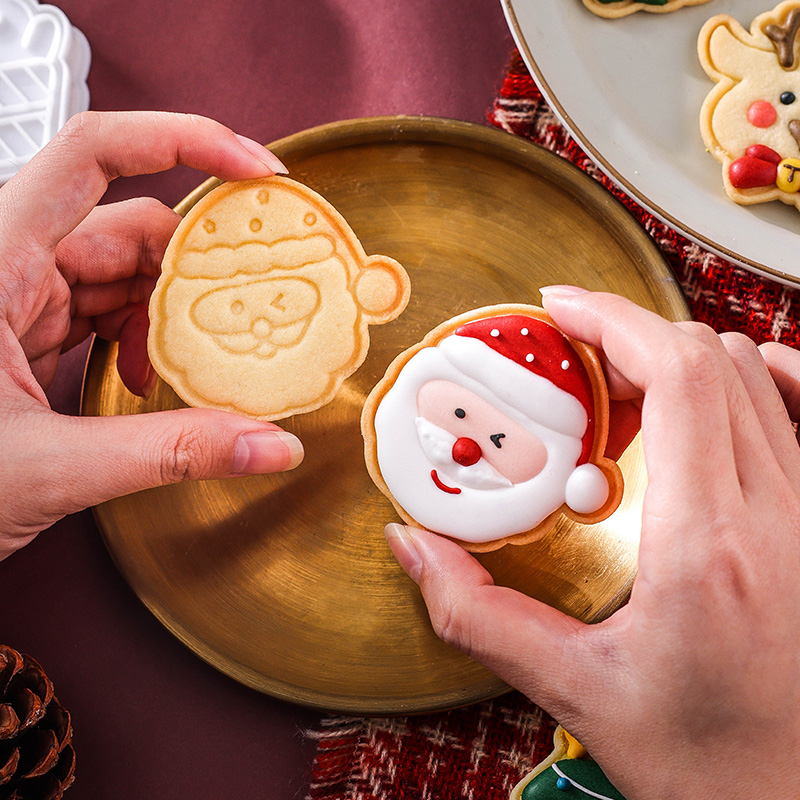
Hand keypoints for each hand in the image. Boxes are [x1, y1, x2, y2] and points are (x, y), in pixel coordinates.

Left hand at [0, 111, 302, 559]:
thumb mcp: (49, 466)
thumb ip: (168, 453)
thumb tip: (267, 444)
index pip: (91, 154)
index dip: (180, 140)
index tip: (253, 169)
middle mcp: (7, 266)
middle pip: (126, 224)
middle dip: (195, 262)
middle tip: (252, 292)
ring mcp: (20, 299)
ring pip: (121, 271)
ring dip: (172, 310)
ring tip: (203, 353)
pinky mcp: (30, 333)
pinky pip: (105, 309)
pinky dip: (145, 336)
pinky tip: (153, 374)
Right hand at [385, 288, 799, 798]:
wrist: (796, 797)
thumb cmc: (709, 759)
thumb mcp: (576, 690)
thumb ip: (478, 615)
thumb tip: (414, 550)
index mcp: (708, 546)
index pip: (677, 377)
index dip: (613, 320)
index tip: (559, 309)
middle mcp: (778, 514)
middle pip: (709, 359)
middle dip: (629, 336)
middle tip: (572, 361)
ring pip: (753, 375)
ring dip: (677, 360)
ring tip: (621, 392)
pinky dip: (760, 375)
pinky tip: (718, 389)